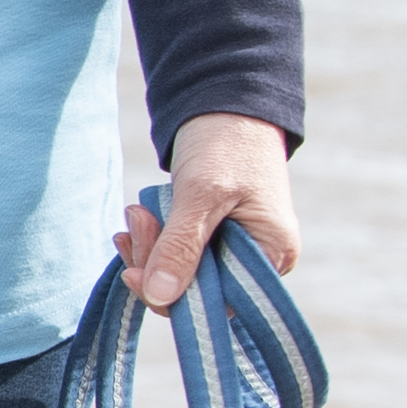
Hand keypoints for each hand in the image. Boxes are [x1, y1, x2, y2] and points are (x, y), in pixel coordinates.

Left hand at [115, 110, 304, 308]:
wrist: (226, 104)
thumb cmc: (228, 144)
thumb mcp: (202, 194)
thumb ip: (182, 246)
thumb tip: (161, 297)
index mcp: (273, 255)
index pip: (219, 303)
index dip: (172, 296)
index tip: (134, 271)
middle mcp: (257, 260)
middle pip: (194, 290)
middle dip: (154, 263)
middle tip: (134, 222)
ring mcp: (232, 248)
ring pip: (179, 272)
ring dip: (148, 248)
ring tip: (136, 213)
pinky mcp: (209, 236)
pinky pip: (175, 253)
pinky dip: (153, 241)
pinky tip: (137, 222)